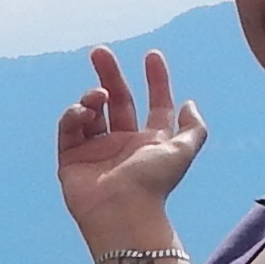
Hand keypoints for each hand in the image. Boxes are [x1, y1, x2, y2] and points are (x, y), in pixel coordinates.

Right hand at [56, 47, 204, 247]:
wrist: (122, 212)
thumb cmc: (154, 183)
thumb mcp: (182, 151)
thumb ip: (194, 127)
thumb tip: (190, 103)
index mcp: (151, 140)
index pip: (155, 103)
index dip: (156, 80)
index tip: (152, 55)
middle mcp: (124, 142)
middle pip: (117, 98)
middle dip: (110, 74)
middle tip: (100, 52)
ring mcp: (96, 149)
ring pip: (92, 110)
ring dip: (93, 96)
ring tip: (99, 97)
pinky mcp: (72, 157)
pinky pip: (70, 127)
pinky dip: (75, 114)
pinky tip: (85, 112)